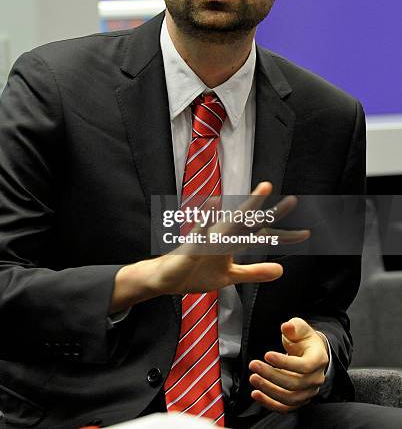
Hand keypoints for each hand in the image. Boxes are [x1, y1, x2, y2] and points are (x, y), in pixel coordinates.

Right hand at [110, 182, 308, 311]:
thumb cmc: (196, 272)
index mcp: (233, 242)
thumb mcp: (230, 276)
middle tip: (293, 201)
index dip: (283, 236)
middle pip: (251, 222)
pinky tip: (212, 204)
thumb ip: (254, 272)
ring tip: (259, 194)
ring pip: (230, 222)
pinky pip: (200, 231)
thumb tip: (281, 270)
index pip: (261, 236)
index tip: (306, 233)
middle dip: (271, 212)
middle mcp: (224, 236)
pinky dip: (206, 218)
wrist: (167, 278)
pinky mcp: (192, 246)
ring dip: (245, 208)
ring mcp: (208, 239)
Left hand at [249, 317, 328, 413]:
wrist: (310, 353)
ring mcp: (308, 392)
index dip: (284, 362)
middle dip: (271, 375)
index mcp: (318, 359)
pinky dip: (270, 403)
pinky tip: (256, 394)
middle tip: (253, 365)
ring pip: (290, 398)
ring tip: (253, 378)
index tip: (267, 355)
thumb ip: (293, 326)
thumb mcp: (300, 328)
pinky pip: (285, 407)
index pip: (303, 366)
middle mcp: (316, 378)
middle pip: (294, 383)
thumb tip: (287, 327)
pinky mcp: (299, 400)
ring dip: (269, 390)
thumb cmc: (304, 340)